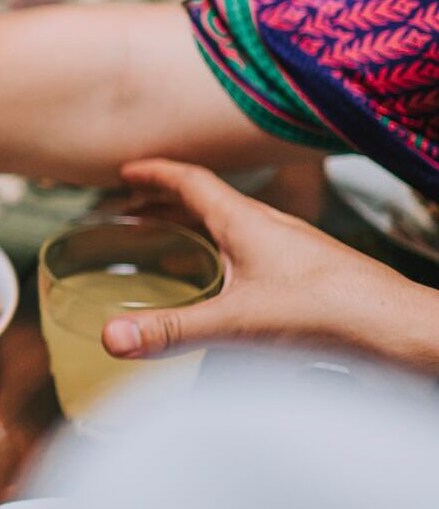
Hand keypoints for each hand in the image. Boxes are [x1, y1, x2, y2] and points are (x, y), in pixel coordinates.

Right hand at [102, 160, 438, 373]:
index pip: (191, 182)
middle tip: (132, 208)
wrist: (398, 329)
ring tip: (168, 245)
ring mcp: (292, 249)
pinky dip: (224, 254)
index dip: (155, 173)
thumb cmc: (328, 312)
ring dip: (196, 227)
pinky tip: (223, 287)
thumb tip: (111, 337)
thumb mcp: (237, 323)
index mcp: (246, 222)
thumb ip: (172, 329)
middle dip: (166, 202)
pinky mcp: (307, 274)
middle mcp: (269, 227)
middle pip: (208, 202)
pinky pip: (253, 250)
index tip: (126, 171)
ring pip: (233, 226)